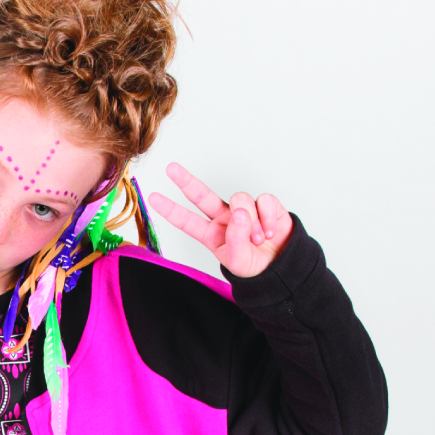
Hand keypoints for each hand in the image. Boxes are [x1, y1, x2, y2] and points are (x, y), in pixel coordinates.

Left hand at [148, 164, 292, 278]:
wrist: (281, 266)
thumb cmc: (253, 265)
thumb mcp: (238, 260)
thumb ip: (235, 239)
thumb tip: (240, 213)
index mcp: (211, 234)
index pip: (188, 221)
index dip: (171, 210)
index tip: (153, 198)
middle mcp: (224, 217)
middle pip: (202, 195)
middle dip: (187, 181)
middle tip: (171, 168)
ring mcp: (244, 209)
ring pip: (240, 200)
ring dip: (251, 222)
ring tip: (258, 239)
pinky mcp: (265, 204)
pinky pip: (264, 201)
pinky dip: (268, 218)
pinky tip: (270, 231)